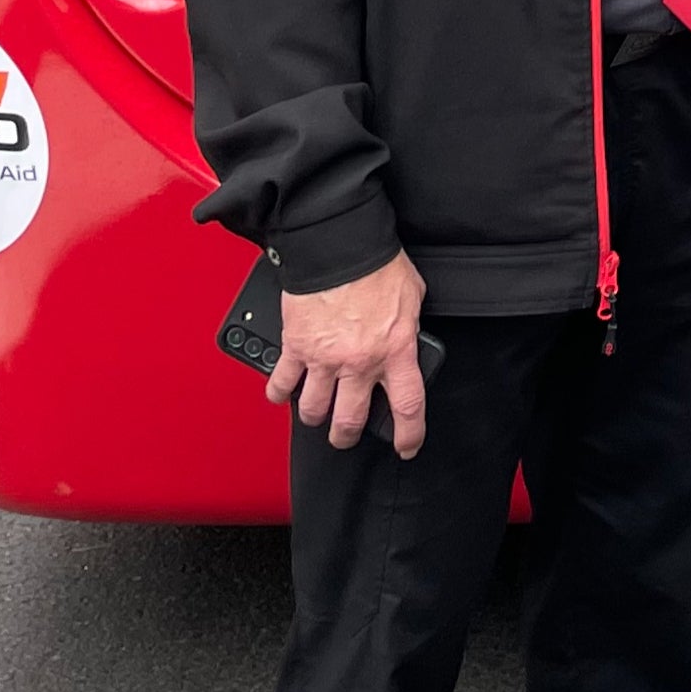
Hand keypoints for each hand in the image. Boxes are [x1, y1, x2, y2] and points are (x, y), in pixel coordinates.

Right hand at [271, 249, 427, 456]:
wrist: (339, 246)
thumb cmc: (377, 264)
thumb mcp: (411, 296)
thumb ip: (408, 326)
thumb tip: (407, 337)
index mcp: (395, 350)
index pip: (407, 406)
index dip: (408, 433)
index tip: (406, 445)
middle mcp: (360, 362)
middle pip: (351, 420)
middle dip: (347, 435)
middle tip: (345, 435)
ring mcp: (325, 358)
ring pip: (314, 410)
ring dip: (315, 416)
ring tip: (317, 414)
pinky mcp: (296, 347)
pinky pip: (282, 382)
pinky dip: (279, 392)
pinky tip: (282, 393)